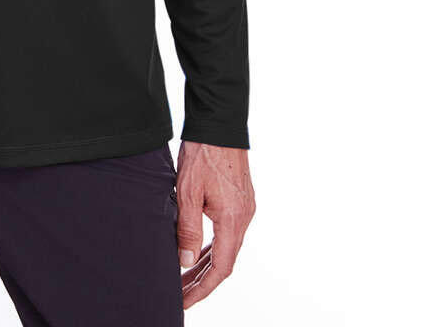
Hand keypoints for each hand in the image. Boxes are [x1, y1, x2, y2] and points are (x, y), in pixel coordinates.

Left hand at [175, 141, 254, 309]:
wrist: (219, 123)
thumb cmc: (203, 153)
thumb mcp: (188, 192)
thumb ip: (188, 229)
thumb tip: (186, 261)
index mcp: (233, 220)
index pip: (220, 268)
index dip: (202, 288)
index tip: (184, 301)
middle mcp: (244, 217)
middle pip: (224, 261)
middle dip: (201, 281)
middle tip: (179, 295)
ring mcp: (244, 208)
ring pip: (226, 247)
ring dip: (206, 264)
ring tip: (184, 278)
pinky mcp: (240, 199)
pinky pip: (227, 232)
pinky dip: (213, 246)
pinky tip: (198, 251)